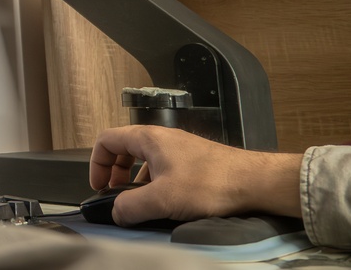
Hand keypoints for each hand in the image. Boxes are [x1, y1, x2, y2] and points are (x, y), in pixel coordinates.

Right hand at [89, 125, 301, 226]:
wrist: (254, 183)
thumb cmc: (213, 182)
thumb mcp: (162, 199)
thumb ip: (130, 206)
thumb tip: (116, 212)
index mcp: (149, 138)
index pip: (107, 140)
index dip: (96, 164)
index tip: (99, 186)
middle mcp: (162, 139)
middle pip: (123, 149)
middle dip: (115, 174)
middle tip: (117, 195)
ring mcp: (179, 149)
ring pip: (144, 161)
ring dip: (136, 182)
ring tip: (143, 203)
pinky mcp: (194, 162)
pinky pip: (163, 169)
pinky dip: (156, 185)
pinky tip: (167, 204)